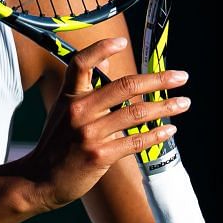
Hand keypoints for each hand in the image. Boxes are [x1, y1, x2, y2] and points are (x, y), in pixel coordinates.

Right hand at [23, 37, 191, 210]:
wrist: (39, 180)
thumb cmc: (56, 144)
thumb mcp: (63, 110)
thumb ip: (85, 86)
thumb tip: (105, 58)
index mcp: (70, 97)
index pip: (81, 64)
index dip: (100, 49)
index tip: (121, 42)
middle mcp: (79, 112)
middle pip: (124, 86)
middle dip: (158, 80)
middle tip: (181, 77)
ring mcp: (89, 134)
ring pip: (136, 114)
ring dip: (165, 107)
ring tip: (183, 103)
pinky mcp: (99, 156)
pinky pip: (135, 142)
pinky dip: (156, 135)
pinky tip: (169, 130)